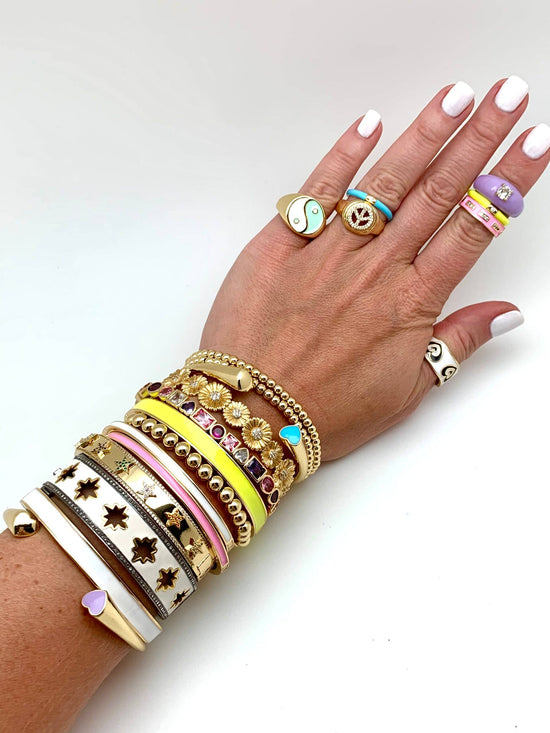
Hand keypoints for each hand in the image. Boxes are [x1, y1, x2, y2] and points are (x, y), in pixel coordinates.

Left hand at [200, 78, 548, 460]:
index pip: (471, 230)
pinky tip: (369, 124)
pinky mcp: (278, 247)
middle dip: (478, 138)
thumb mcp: (406, 391)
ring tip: (456, 97)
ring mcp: (325, 254)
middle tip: (508, 94)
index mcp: (410, 305)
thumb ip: (456, 343)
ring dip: (424, 135)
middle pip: (437, 193)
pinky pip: (315, 194)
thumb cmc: (327, 411)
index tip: (533, 142)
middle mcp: (374, 271)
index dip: (507, 182)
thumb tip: (506, 315)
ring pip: (384, 184)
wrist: (251, 416)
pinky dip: (342, 157)